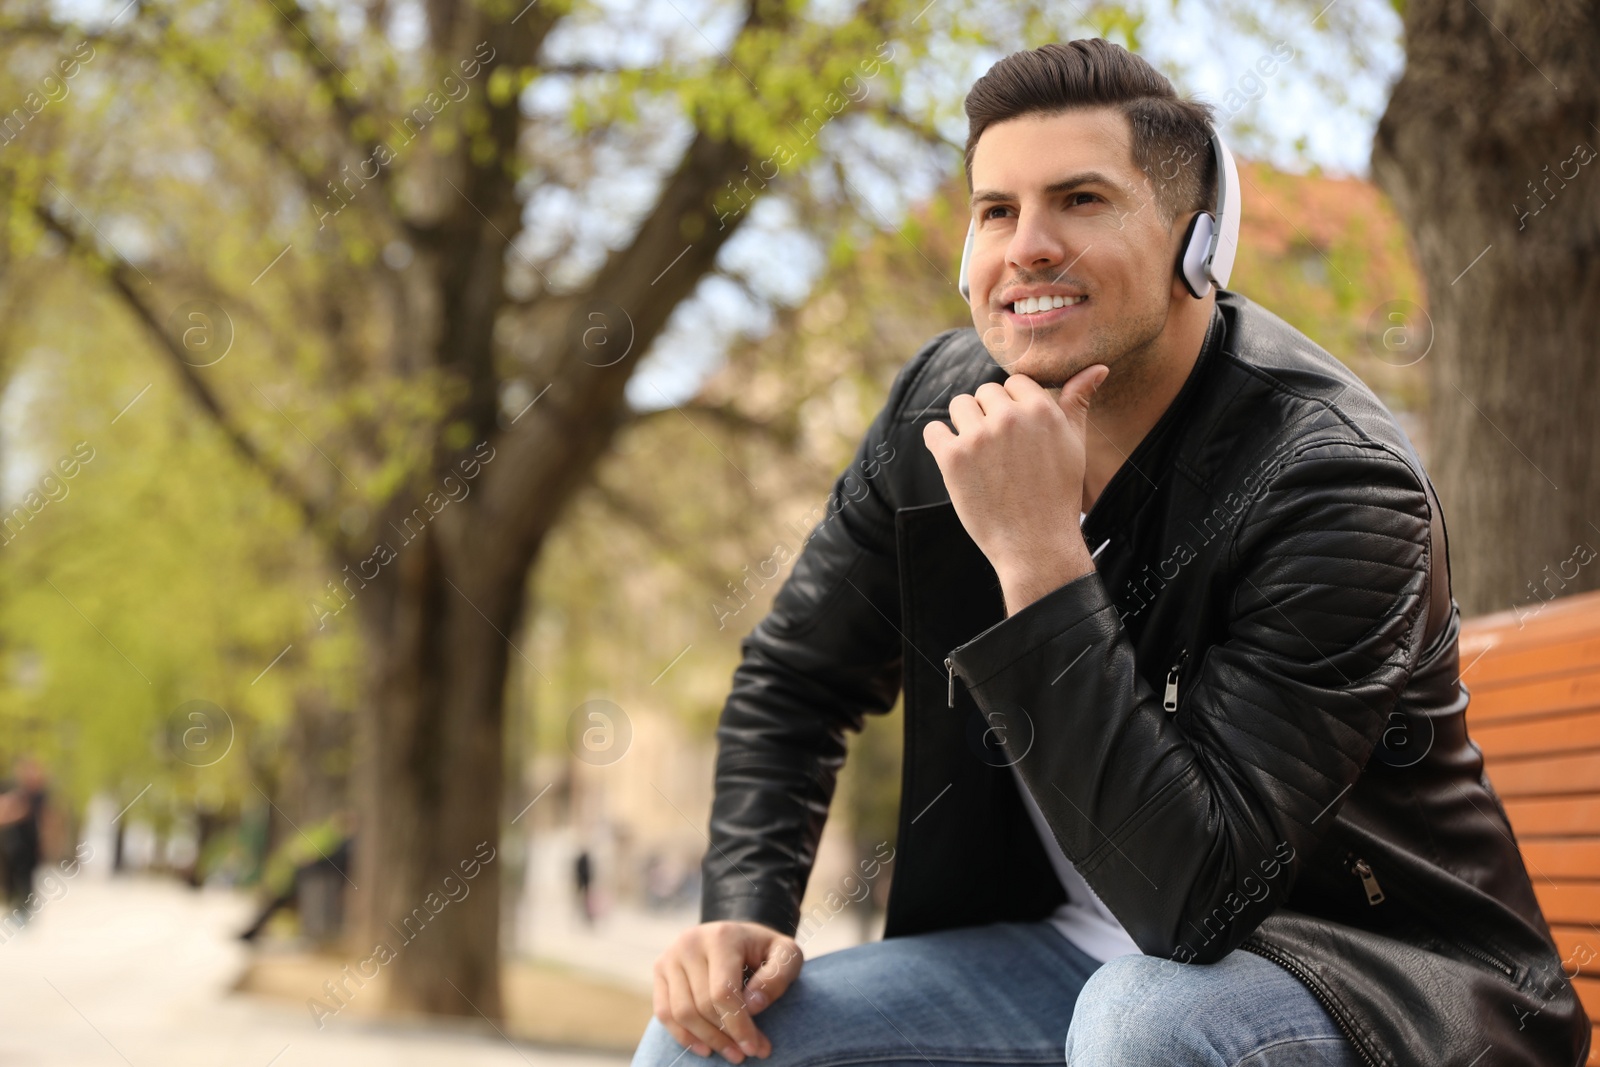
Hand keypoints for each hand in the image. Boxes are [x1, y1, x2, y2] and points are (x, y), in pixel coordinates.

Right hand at [651, 920, 803, 1060]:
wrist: (738, 936)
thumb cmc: (764, 950)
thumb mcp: (786, 955)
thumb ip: (777, 977)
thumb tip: (753, 1006)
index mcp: (721, 936)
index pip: (723, 992)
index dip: (739, 1025)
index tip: (756, 1047)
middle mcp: (690, 942)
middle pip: (702, 1005)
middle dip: (726, 1036)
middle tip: (747, 1053)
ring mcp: (671, 956)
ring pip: (681, 1013)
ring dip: (707, 1040)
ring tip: (730, 1052)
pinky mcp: (660, 970)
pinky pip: (664, 1012)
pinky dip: (683, 1036)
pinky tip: (705, 1048)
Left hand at [922, 366, 1107, 612]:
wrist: (1035, 544)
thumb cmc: (1057, 494)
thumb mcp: (1074, 444)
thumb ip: (1078, 401)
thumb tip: (1098, 367)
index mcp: (1041, 409)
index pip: (1013, 382)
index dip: (1013, 407)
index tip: (1017, 435)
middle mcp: (1009, 418)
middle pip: (984, 392)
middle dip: (989, 415)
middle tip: (1000, 452)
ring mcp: (979, 437)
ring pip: (958, 405)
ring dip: (964, 426)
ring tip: (980, 457)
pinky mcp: (953, 458)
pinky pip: (933, 430)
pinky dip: (939, 442)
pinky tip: (956, 461)